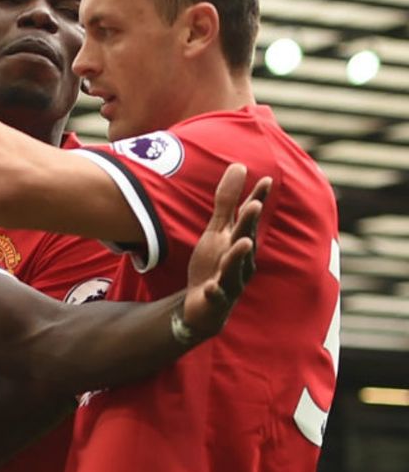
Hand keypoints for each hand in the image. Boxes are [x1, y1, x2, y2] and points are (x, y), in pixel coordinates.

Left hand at [183, 163, 270, 339]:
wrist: (204, 307)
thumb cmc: (215, 265)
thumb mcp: (217, 231)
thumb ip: (227, 201)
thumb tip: (239, 165)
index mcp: (241, 242)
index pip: (249, 219)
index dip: (257, 200)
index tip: (267, 180)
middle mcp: (241, 261)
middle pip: (245, 239)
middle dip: (250, 223)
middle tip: (255, 205)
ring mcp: (229, 282)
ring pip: (234, 268)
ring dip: (237, 255)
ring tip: (241, 241)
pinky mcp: (215, 300)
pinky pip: (215, 296)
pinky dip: (214, 291)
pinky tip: (210, 287)